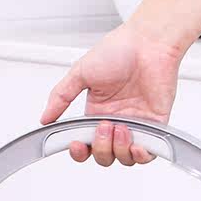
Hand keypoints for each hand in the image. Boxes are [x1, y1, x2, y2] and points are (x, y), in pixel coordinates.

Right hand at [40, 23, 181, 166]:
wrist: (149, 42)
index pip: (85, 144)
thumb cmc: (119, 50)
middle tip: (103, 127)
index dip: (79, 151)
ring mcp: (136, 125)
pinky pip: (148, 154)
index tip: (76, 143)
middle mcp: (116, 122)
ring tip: (120, 127)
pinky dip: (141, 156)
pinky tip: (136, 143)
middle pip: (103, 156)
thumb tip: (44, 117)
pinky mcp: (156, 126)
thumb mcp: (81, 72)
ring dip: (119, 149)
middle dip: (101, 148)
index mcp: (97, 112)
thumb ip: (61, 96)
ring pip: (124, 158)